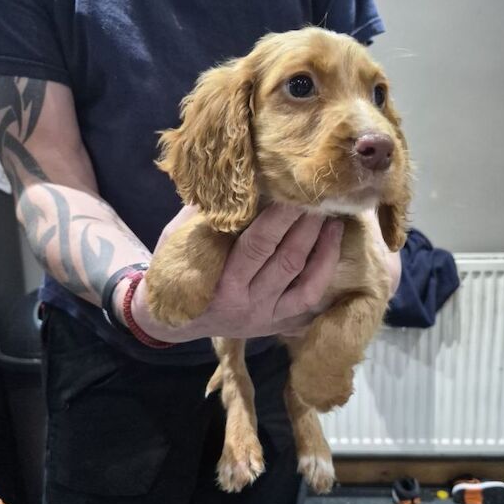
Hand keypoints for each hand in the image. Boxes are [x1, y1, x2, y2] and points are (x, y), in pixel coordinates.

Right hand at [125, 203, 344, 343]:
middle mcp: (248, 305)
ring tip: (333, 219)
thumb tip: (240, 178)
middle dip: (307, 225)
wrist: (170, 321)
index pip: (258, 245)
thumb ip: (206, 214)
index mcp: (222, 285)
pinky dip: (324, 274)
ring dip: (324, 248)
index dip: (280, 217)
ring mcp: (266, 318)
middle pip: (287, 260)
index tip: (293, 189)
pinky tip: (332, 248)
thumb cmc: (174, 271)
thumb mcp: (179, 240)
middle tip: (321, 196)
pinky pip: (310, 301)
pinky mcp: (278, 324)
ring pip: (306, 282)